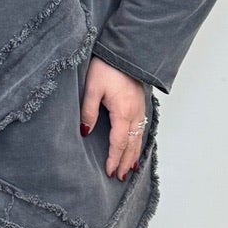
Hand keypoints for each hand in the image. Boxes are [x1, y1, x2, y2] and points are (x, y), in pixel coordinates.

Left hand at [80, 56, 148, 179]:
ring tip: (129, 168)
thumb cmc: (107, 66)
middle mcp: (135, 113)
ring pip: (139, 137)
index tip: (109, 172)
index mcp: (123, 112)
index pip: (119, 142)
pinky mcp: (140, 103)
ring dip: (134, 154)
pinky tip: (136, 146)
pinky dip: (139, 141)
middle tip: (119, 177)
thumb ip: (88, 111)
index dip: (114, 159)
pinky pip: (142, 128)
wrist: (126, 50)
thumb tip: (85, 132)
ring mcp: (140, 108)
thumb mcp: (92, 87)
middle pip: (131, 144)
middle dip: (125, 161)